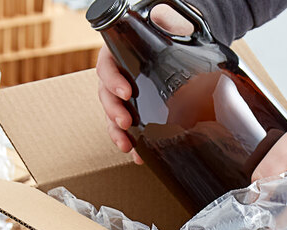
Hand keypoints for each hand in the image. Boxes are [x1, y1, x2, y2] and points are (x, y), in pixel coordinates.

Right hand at [96, 4, 192, 164]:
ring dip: (117, 133)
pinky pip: (125, 130)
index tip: (126, 92)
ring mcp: (122, 97)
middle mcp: (116, 77)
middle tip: (125, 122)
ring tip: (126, 145)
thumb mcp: (164, 19)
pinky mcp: (132, 112)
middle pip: (106, 96)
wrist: (180, 43)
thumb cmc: (169, 30)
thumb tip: (162, 18)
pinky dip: (130, 143)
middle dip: (114, 112)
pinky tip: (137, 155)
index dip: (113, 81)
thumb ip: (161, 18)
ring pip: (112, 116)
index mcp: (117, 54)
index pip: (106, 68)